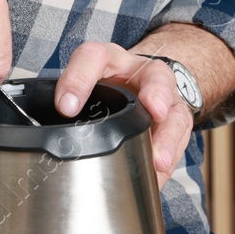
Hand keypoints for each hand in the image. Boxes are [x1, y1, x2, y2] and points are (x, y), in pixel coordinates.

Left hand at [53, 42, 192, 187]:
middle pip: (156, 76)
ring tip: (159, 160)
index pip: (93, 57)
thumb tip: (55, 122)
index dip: (80, 79)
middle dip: (157, 93)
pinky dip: (168, 159)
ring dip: (167, 137)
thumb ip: (68, 95)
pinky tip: (158, 175)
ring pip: (175, 113)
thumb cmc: (106, 82)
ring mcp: (165, 99)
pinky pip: (179, 141)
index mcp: (109, 59)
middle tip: (153, 109)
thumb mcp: (81, 80)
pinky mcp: (176, 122)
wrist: (137, 80)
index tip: (66, 107)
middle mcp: (143, 74)